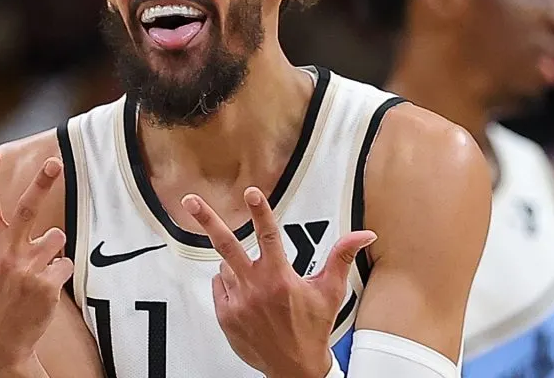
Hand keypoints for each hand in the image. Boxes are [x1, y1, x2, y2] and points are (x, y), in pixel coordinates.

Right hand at [0, 148, 72, 376]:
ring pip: (55, 237)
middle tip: (55, 161)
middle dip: (42, 183)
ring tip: (34, 270)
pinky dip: (57, 272)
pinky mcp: (46, 286)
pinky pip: (64, 263)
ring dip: (51, 248)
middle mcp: (4, 255)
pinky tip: (43, 289)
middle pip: (28, 210)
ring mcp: (26, 270)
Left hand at [183, 186, 375, 377]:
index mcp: (280, 278)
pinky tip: (247, 296)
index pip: (268, 235)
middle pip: (226, 245)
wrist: (294, 368)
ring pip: (226, 266)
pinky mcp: (225, 316)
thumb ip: (341, 257)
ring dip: (236, 266)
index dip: (260, 211)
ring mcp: (237, 302)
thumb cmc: (313, 329)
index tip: (251, 193)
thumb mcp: (330, 291)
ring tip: (256, 283)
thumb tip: (363, 235)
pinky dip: (229, 284)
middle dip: (207, 220)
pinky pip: (219, 286)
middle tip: (190, 201)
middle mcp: (255, 287)